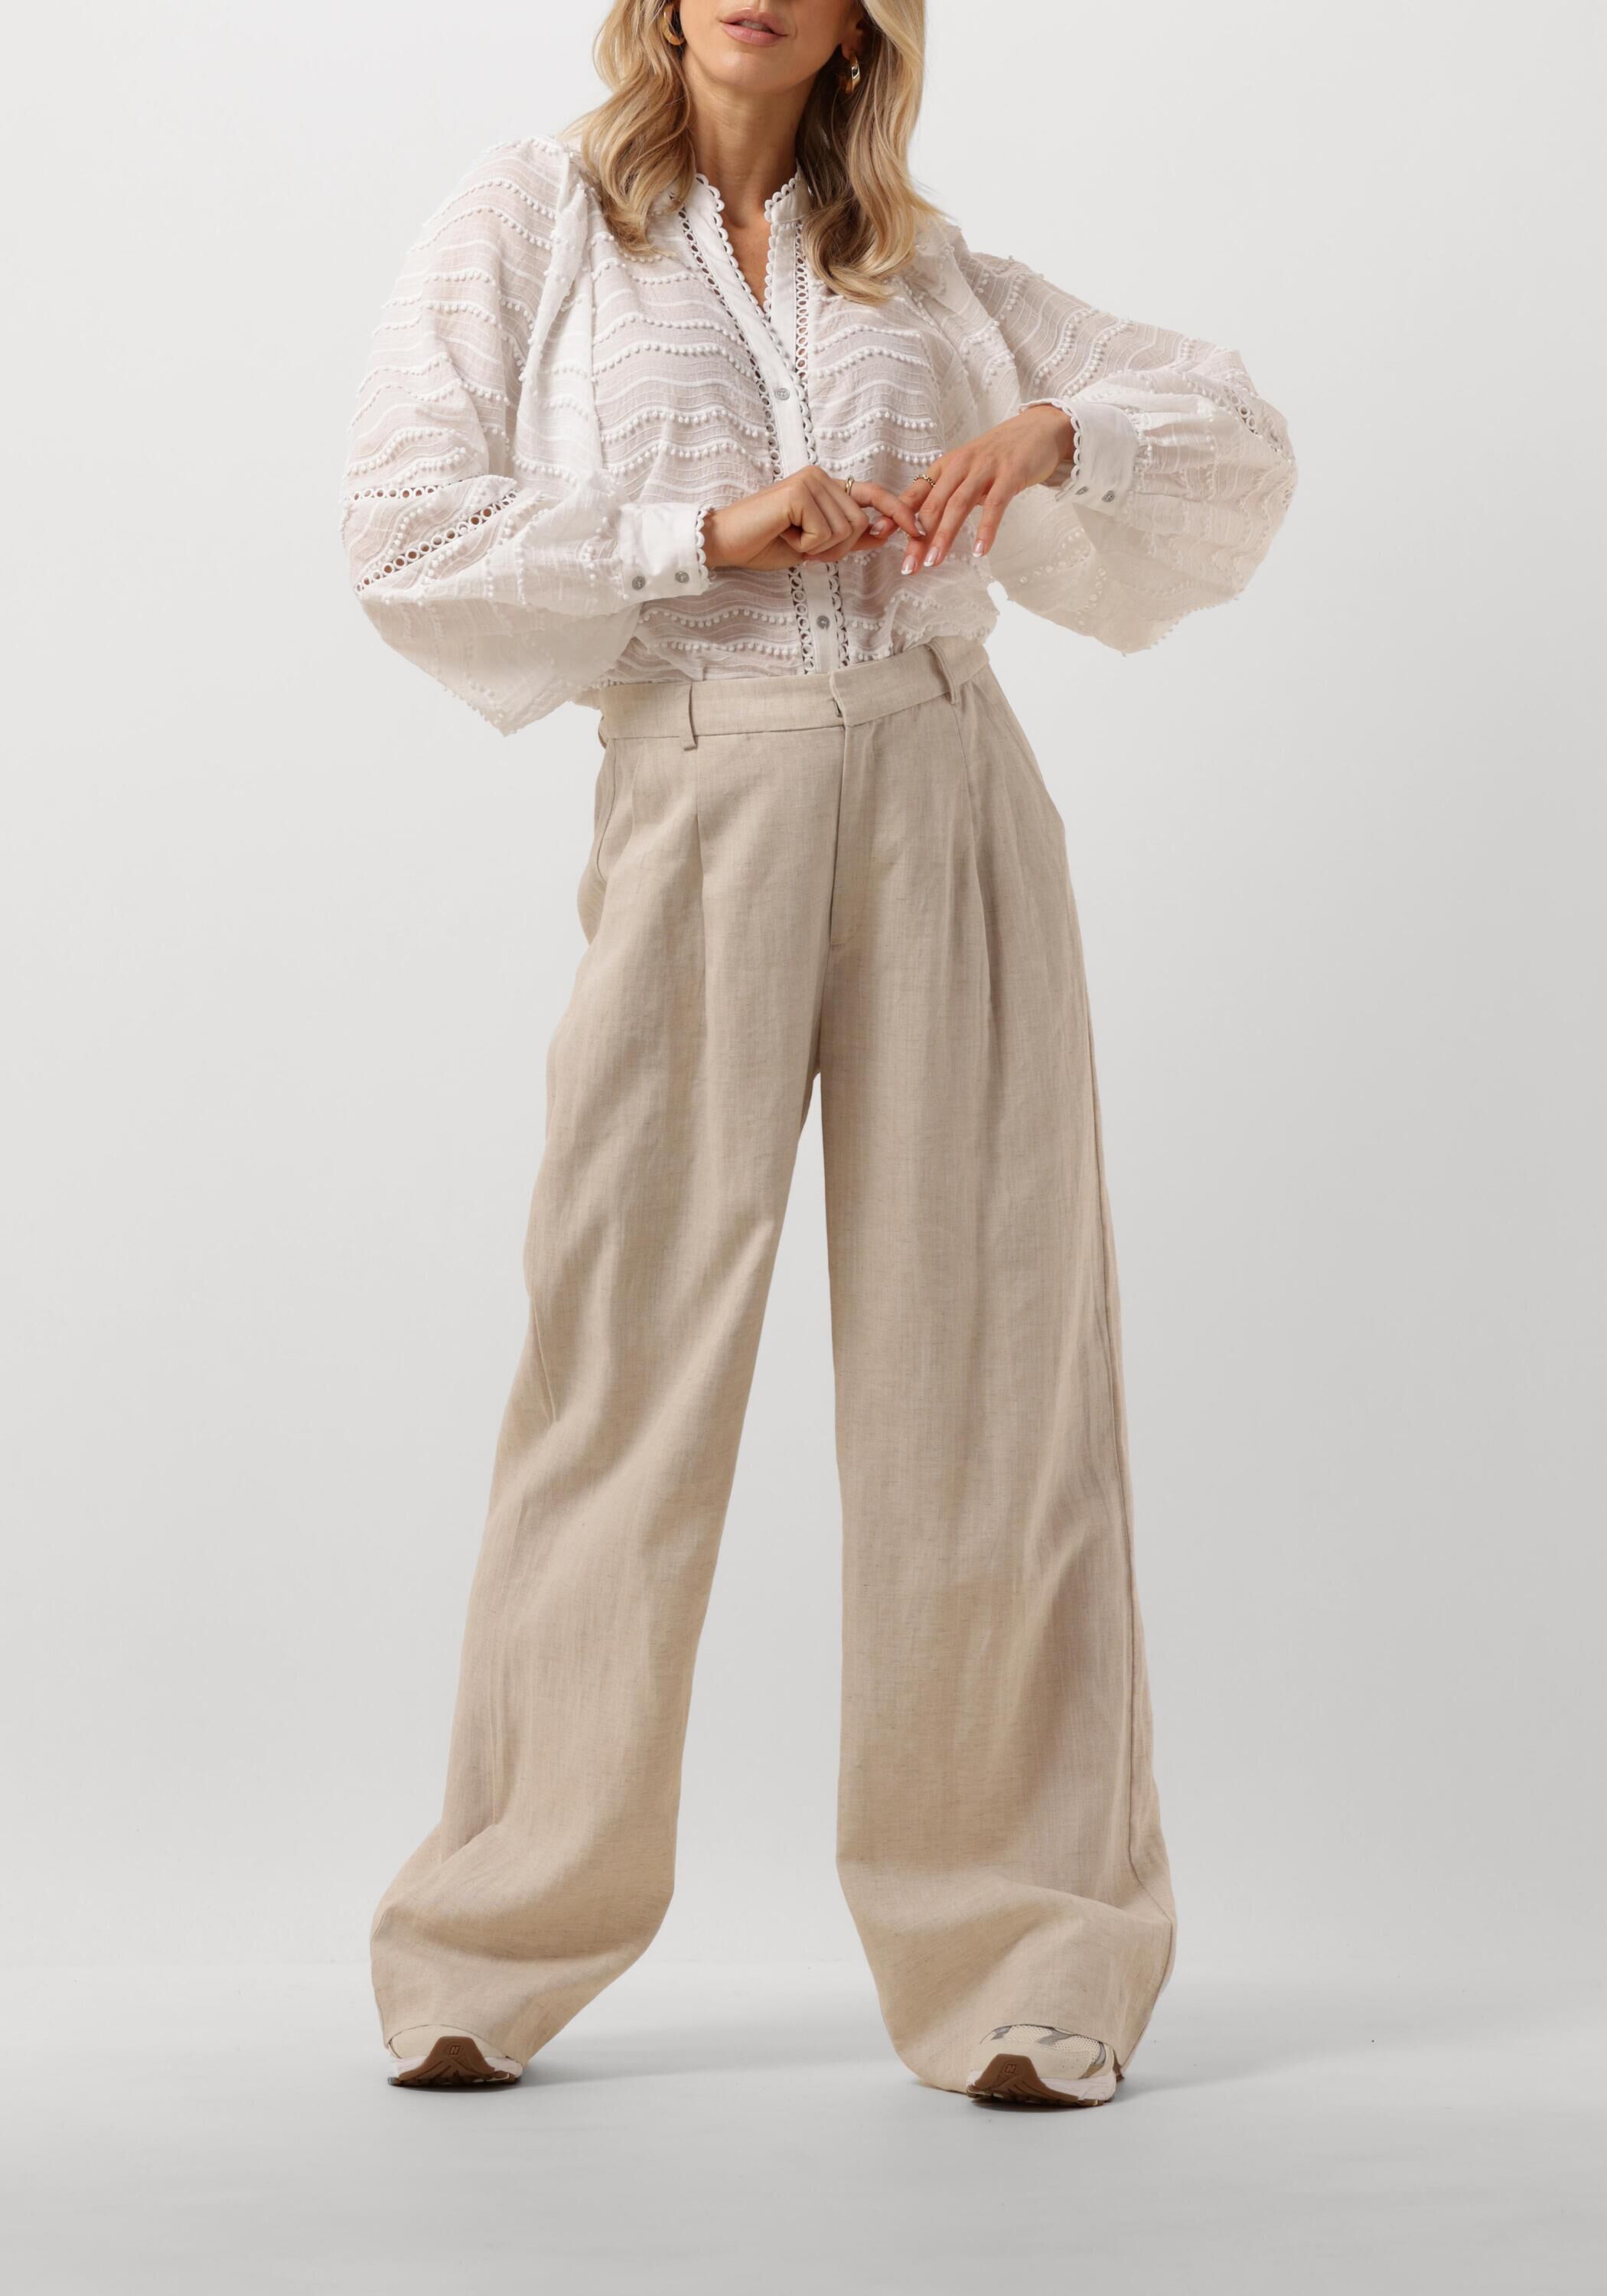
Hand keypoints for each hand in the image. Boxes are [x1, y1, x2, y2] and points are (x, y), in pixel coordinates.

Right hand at [703, 464, 925, 571]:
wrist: (726, 542)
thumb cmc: (765, 542)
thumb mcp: (815, 545)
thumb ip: (849, 537)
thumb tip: (885, 533)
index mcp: (825, 484)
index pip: (872, 495)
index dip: (898, 511)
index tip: (920, 530)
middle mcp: (821, 476)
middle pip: (862, 522)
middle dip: (839, 548)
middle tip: (805, 549)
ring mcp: (811, 480)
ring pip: (847, 530)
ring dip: (821, 549)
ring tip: (792, 540)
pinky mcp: (799, 492)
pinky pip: (825, 533)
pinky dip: (807, 546)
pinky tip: (784, 535)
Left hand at [896, 406, 1076, 571]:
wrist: (1037, 430)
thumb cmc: (998, 457)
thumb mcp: (965, 473)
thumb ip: (947, 496)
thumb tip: (922, 528)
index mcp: (945, 467)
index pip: (916, 494)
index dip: (898, 516)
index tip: (879, 537)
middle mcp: (960, 465)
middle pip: (932, 505)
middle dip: (918, 538)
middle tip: (909, 566)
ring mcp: (985, 469)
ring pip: (958, 505)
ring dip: (944, 535)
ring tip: (934, 561)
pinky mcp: (1010, 474)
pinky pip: (995, 505)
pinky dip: (986, 529)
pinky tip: (981, 550)